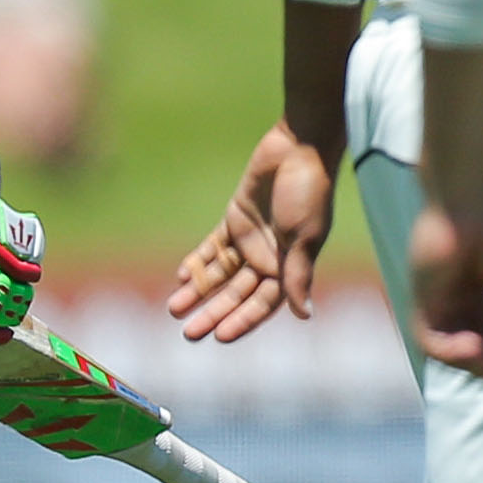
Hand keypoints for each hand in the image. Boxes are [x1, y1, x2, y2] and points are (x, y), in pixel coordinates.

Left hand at [169, 123, 339, 342]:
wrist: (298, 146)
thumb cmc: (309, 191)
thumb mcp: (304, 237)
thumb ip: (298, 275)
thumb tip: (304, 315)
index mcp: (291, 266)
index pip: (262, 303)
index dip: (242, 320)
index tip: (219, 337)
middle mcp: (270, 257)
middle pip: (236, 294)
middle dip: (213, 313)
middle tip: (188, 333)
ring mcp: (251, 238)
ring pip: (220, 273)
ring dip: (199, 291)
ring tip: (174, 308)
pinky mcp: (236, 218)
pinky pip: (213, 246)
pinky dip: (198, 261)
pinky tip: (181, 276)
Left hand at [409, 189, 482, 379]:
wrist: (465, 204)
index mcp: (470, 293)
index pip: (479, 332)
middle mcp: (450, 300)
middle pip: (461, 344)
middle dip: (481, 362)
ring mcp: (434, 301)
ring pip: (441, 347)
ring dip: (465, 361)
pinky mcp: (421, 298)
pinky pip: (427, 336)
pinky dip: (448, 350)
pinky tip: (473, 348)